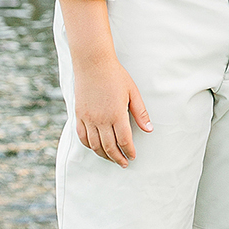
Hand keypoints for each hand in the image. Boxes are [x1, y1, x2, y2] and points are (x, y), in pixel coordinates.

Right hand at [71, 49, 150, 165]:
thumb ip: (140, 113)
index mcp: (116, 114)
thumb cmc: (116, 76)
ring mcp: (88, 118)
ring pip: (95, 145)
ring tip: (111, 158)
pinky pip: (82, 137)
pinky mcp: (79, 115)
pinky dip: (89, 146)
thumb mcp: (133, 92)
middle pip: (109, 147)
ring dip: (104, 155)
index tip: (133, 157)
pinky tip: (96, 148)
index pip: (124, 141)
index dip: (129, 151)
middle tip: (124, 163)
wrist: (93, 64)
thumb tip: (149, 130)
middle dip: (118, 158)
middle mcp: (101, 119)